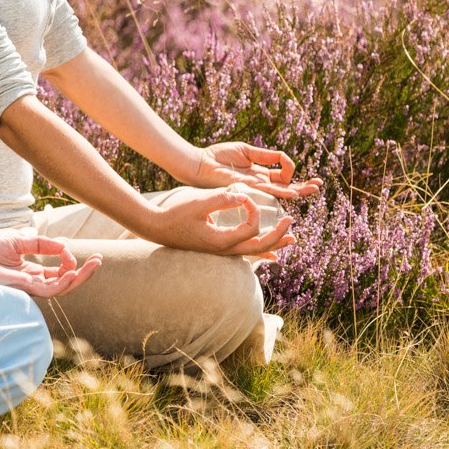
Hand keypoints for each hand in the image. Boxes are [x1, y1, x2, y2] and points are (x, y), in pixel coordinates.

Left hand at [0, 228, 101, 297]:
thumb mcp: (19, 240)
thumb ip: (41, 242)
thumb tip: (63, 244)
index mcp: (32, 271)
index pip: (59, 272)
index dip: (68, 260)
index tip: (68, 248)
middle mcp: (34, 282)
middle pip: (66, 282)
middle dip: (84, 272)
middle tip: (98, 260)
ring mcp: (30, 287)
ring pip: (62, 288)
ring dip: (80, 277)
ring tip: (94, 265)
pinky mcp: (25, 288)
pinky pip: (50, 289)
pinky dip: (64, 282)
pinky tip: (74, 273)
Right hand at [148, 188, 295, 259]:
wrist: (157, 228)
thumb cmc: (175, 216)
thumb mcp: (198, 203)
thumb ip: (222, 198)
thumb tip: (243, 195)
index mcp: (222, 241)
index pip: (251, 228)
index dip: (254, 210)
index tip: (244, 195)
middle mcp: (225, 250)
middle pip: (260, 247)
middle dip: (278, 235)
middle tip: (291, 222)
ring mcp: (222, 251)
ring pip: (255, 252)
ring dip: (274, 244)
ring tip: (291, 240)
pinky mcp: (219, 248)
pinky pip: (245, 252)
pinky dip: (261, 252)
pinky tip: (271, 254)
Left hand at [182, 141, 321, 200]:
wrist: (199, 163)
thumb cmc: (218, 156)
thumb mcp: (246, 150)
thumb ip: (266, 155)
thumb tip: (284, 158)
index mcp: (259, 174)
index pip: (282, 176)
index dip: (290, 169)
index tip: (286, 161)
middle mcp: (259, 184)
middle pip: (286, 187)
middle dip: (303, 186)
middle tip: (318, 185)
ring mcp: (254, 187)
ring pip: (280, 192)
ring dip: (298, 190)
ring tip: (313, 190)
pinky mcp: (246, 188)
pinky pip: (267, 190)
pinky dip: (281, 190)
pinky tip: (293, 192)